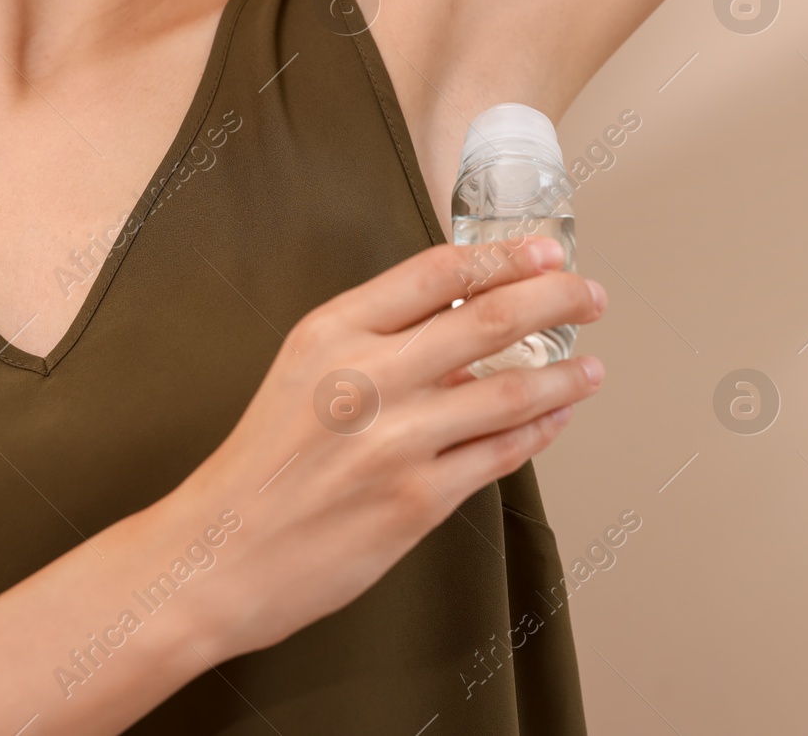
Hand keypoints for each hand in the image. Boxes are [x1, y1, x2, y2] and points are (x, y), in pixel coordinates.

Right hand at [173, 235, 605, 662]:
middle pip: (490, 318)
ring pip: (511, 391)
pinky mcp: (417, 499)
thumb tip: (467, 327)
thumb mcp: (303, 373)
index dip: (505, 254)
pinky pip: (501, 454)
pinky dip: (540, 431)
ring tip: (591, 367)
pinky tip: (557, 419)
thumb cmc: (262, 464)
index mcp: (332, 333)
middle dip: (558, 301)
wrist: (216, 556)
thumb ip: (379, 343)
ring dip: (565, 376)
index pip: (439, 271)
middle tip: (591, 297)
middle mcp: (367, 377)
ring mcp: (397, 440)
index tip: (545, 251)